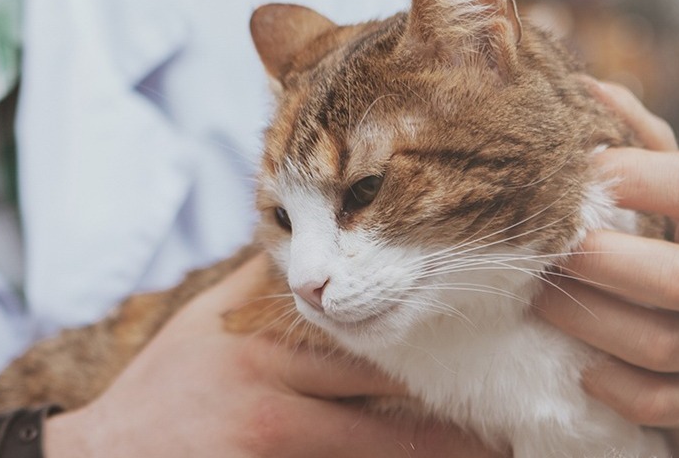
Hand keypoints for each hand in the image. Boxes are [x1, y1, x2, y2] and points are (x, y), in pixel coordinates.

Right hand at [44, 258, 499, 457]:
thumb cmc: (163, 392)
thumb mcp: (209, 326)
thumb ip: (269, 285)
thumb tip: (331, 241)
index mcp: (264, 342)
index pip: (368, 338)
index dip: (436, 342)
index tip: (494, 339)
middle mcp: (271, 394)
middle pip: (388, 403)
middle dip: (456, 420)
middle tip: (515, 425)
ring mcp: (268, 445)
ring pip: (379, 452)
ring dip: (440, 457)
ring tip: (495, 456)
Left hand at [530, 79, 678, 456]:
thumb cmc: (665, 231)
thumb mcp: (660, 179)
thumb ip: (634, 135)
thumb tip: (587, 87)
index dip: (644, 178)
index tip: (585, 173)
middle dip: (611, 265)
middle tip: (555, 250)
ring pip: (663, 344)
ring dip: (593, 322)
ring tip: (538, 300)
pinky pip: (660, 402)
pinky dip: (613, 385)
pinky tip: (575, 364)